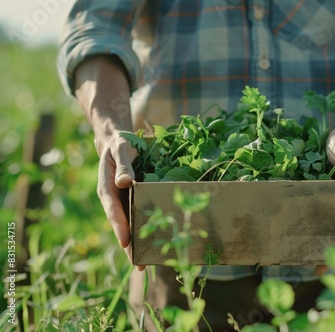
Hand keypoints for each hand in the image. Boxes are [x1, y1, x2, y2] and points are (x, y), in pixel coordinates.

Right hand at [96, 133, 144, 269]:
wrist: (118, 142)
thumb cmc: (120, 145)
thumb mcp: (121, 150)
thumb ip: (123, 166)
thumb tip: (126, 182)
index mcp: (107, 188)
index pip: (113, 210)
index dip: (119, 227)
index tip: (126, 242)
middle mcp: (114, 199)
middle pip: (121, 226)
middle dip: (129, 246)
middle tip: (138, 265)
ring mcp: (123, 202)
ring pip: (129, 226)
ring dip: (136, 244)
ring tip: (146, 264)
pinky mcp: (132, 201)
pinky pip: (138, 218)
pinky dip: (144, 231)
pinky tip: (154, 244)